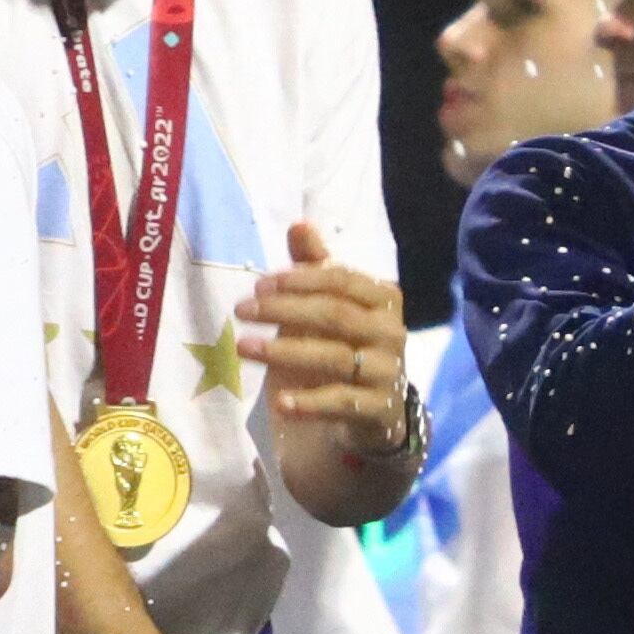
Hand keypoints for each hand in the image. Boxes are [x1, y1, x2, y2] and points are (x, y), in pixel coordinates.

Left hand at [239, 221, 410, 454]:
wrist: (379, 409)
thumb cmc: (349, 345)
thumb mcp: (334, 304)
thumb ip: (316, 267)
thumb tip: (299, 225)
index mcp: (384, 299)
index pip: (341, 280)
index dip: (300, 280)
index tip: (260, 285)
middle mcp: (392, 332)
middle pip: (335, 314)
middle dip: (284, 310)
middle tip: (242, 310)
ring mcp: (387, 371)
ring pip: (334, 357)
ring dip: (284, 351)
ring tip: (244, 347)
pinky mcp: (379, 408)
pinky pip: (340, 401)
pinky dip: (308, 402)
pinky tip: (278, 400)